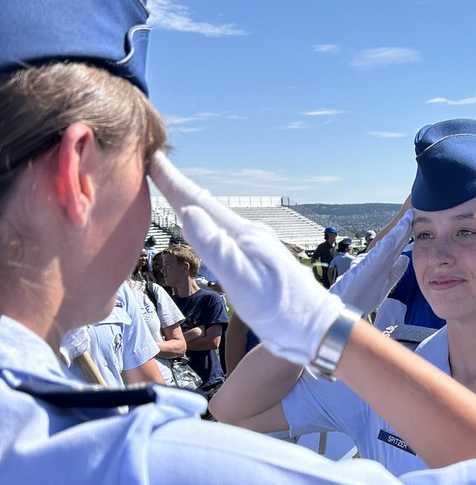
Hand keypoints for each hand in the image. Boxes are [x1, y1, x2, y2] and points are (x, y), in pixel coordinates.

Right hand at [150, 153, 344, 366]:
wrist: (315, 328)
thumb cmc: (279, 308)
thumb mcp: (241, 279)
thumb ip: (215, 247)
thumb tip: (188, 212)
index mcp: (243, 234)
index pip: (200, 202)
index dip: (173, 182)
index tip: (152, 157)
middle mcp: (250, 235)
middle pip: (207, 206)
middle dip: (180, 189)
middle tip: (156, 167)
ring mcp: (256, 248)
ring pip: (217, 221)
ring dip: (195, 207)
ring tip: (176, 194)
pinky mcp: (259, 263)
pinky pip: (226, 236)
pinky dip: (209, 228)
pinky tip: (209, 232)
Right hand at [330, 211, 412, 312]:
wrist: (346, 306)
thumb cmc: (362, 294)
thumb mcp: (385, 282)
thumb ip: (395, 270)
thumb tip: (405, 258)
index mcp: (384, 263)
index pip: (398, 245)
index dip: (406, 234)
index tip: (415, 223)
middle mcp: (378, 260)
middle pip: (395, 241)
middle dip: (404, 227)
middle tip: (412, 212)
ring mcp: (372, 263)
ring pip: (388, 243)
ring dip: (398, 231)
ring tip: (407, 218)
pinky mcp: (367, 268)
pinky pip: (379, 254)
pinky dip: (387, 245)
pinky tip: (395, 236)